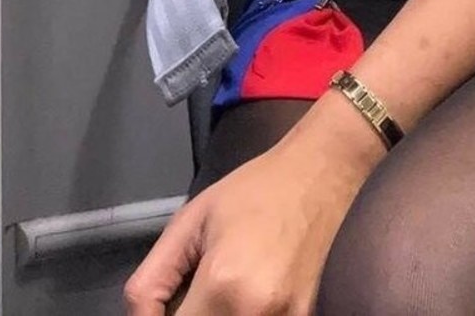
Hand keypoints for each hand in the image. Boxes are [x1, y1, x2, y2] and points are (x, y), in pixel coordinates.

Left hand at [124, 110, 383, 315]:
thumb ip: (154, 278)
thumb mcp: (191, 221)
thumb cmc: (254, 189)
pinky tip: (241, 294)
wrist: (320, 173)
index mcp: (223, 286)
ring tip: (214, 292)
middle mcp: (257, 315)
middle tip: (190, 294)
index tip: (160, 306)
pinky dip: (239, 315)